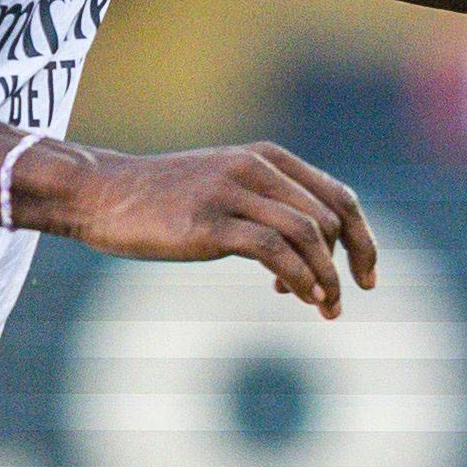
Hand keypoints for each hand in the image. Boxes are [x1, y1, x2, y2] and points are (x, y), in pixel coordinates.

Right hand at [33, 139, 378, 317]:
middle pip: (330, 217)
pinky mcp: (208, 223)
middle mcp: (256, 168)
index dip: (362, 238)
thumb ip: (269, 207)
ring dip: (326, 277)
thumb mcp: (226, 188)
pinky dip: (297, 278)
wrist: (100, 193)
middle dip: (348, 263)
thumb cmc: (164, 199)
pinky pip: (273, 251)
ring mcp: (231, 192)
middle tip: (346, 300)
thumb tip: (311, 253)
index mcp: (268, 158)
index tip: (367, 275)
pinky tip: (301, 299)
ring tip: (326, 307)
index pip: (339, 197)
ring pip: (307, 233)